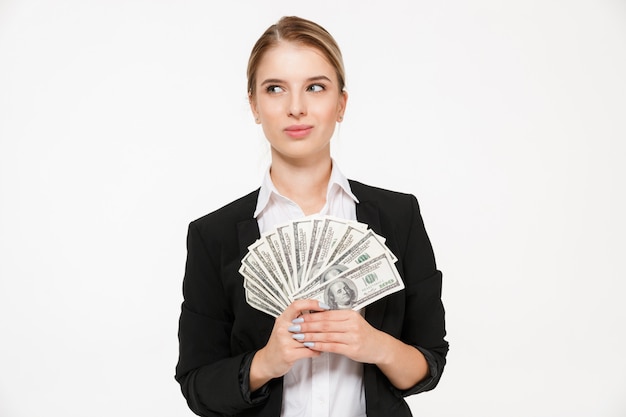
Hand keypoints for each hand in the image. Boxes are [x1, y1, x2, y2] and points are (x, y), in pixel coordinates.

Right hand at [249, 299, 328, 390]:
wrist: (266, 362)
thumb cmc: (277, 344)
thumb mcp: (283, 328)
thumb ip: (296, 320)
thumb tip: (315, 313)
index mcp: (282, 319)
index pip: (296, 305)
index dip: (311, 303)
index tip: (323, 305)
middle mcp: (283, 329)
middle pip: (307, 322)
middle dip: (321, 324)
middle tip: (331, 324)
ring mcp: (285, 341)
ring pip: (310, 338)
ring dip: (321, 340)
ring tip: (327, 339)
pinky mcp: (289, 354)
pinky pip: (309, 350)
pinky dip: (317, 351)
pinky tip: (320, 350)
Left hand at [290, 305, 429, 389]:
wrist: (379, 346)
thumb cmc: (363, 333)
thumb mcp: (352, 321)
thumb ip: (337, 318)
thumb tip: (316, 314)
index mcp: (350, 314)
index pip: (326, 314)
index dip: (311, 316)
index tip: (298, 317)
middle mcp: (352, 324)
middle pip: (325, 324)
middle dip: (307, 325)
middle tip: (294, 327)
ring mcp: (352, 337)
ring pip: (326, 335)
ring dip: (310, 336)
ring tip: (298, 337)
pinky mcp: (352, 349)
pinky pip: (332, 346)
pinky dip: (319, 346)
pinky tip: (310, 345)